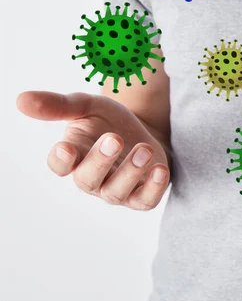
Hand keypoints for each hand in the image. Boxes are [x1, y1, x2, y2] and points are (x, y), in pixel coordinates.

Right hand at [17, 91, 169, 209]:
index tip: (65, 147)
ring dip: (130, 172)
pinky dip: (154, 188)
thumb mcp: (87, 106)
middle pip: (87, 180)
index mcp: (74, 154)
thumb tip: (21, 100)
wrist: (142, 129)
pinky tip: (161, 169)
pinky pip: (145, 200)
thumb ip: (59, 105)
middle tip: (114, 138)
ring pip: (116, 193)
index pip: (60, 164)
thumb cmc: (108, 120)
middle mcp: (92, 177)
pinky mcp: (141, 194)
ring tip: (145, 149)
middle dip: (100, 161)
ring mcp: (117, 189)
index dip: (60, 160)